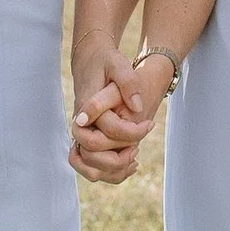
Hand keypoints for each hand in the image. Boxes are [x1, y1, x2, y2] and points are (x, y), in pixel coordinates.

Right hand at [70, 51, 167, 180]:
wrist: (91, 60)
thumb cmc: (105, 61)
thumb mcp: (118, 63)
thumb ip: (128, 82)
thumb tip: (136, 107)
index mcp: (85, 108)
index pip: (102, 133)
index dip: (129, 133)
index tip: (149, 123)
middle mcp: (80, 125)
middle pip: (90, 157)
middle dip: (119, 158)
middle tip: (138, 147)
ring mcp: (82, 134)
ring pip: (90, 168)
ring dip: (114, 169)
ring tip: (134, 156)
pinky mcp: (88, 138)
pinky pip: (94, 166)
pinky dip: (112, 171)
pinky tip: (131, 160)